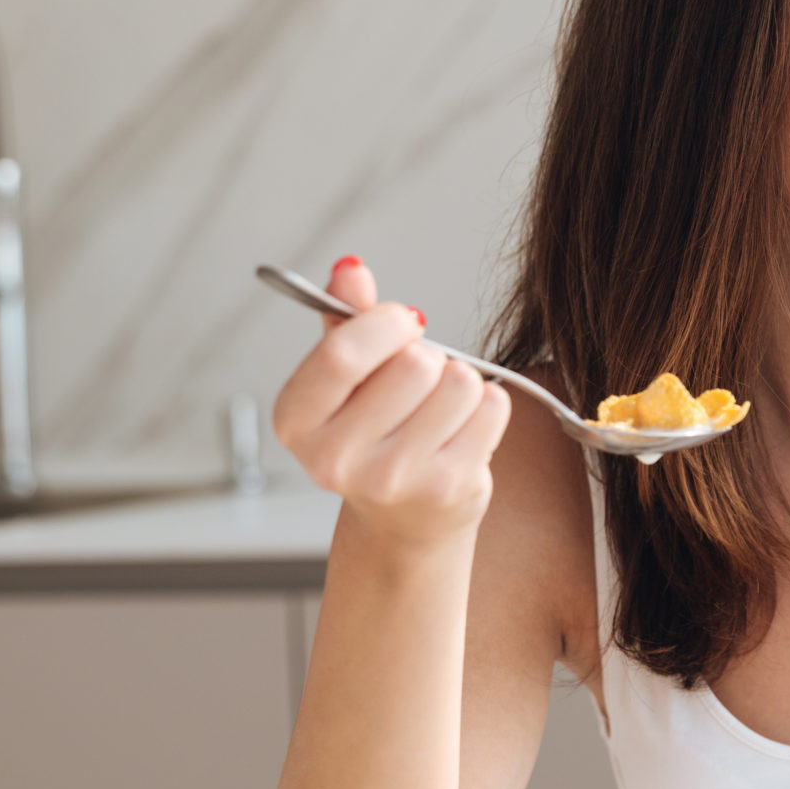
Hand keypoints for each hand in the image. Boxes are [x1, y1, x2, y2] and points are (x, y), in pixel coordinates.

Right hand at [271, 255, 511, 547]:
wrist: (406, 519)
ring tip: (440, 407)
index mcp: (297, 421)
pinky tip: (461, 429)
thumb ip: (346, 319)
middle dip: (427, 355)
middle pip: (413, 364)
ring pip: (458, 382)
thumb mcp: (347, 377)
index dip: (383, 324)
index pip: (342, 355)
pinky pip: (492, 408)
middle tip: (418, 380)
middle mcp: (335, 460)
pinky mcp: (448, 488)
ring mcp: (394, 479)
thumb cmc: (375, 435)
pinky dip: (487, 406)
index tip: (402, 322)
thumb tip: (350, 270)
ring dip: (460, 380)